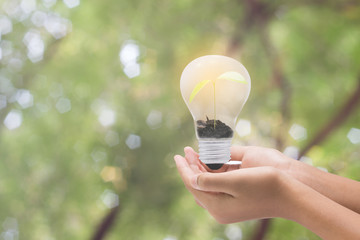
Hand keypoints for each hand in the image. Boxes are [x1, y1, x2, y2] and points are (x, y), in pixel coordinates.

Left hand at [174, 147, 292, 223]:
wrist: (292, 195)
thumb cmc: (264, 185)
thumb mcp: (233, 181)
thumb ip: (209, 180)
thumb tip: (190, 178)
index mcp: (217, 207)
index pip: (193, 184)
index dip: (184, 168)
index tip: (177, 155)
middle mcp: (221, 209)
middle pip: (199, 184)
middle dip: (191, 166)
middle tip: (185, 150)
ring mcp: (229, 205)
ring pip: (208, 184)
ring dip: (201, 168)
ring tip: (194, 153)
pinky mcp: (237, 200)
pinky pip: (218, 185)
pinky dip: (212, 173)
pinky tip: (210, 162)